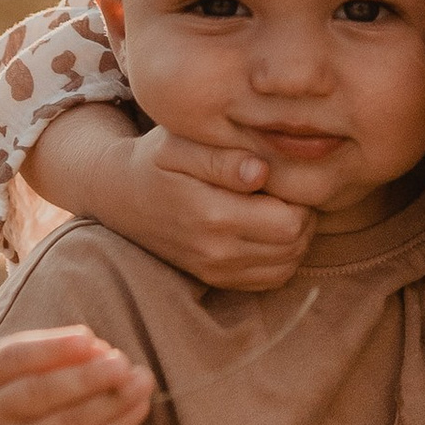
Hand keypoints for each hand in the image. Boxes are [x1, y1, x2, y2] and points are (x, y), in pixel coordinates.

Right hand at [0, 323, 153, 424]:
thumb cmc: (28, 400)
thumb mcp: (28, 373)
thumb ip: (58, 356)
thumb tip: (100, 350)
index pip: (13, 359)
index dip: (50, 348)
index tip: (88, 338)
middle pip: (39, 394)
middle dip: (84, 378)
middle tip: (122, 363)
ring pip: (68, 424)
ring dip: (110, 402)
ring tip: (142, 380)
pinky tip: (139, 405)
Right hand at [126, 125, 314, 289]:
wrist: (121, 196)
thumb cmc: (155, 160)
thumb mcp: (179, 145)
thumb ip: (221, 157)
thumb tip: (261, 172)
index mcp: (212, 215)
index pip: (290, 221)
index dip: (301, 197)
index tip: (286, 175)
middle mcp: (216, 252)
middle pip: (295, 245)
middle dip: (303, 215)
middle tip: (287, 189)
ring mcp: (216, 270)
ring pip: (288, 264)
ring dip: (295, 237)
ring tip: (278, 206)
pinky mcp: (215, 279)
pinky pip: (271, 279)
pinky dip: (281, 256)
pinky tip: (268, 228)